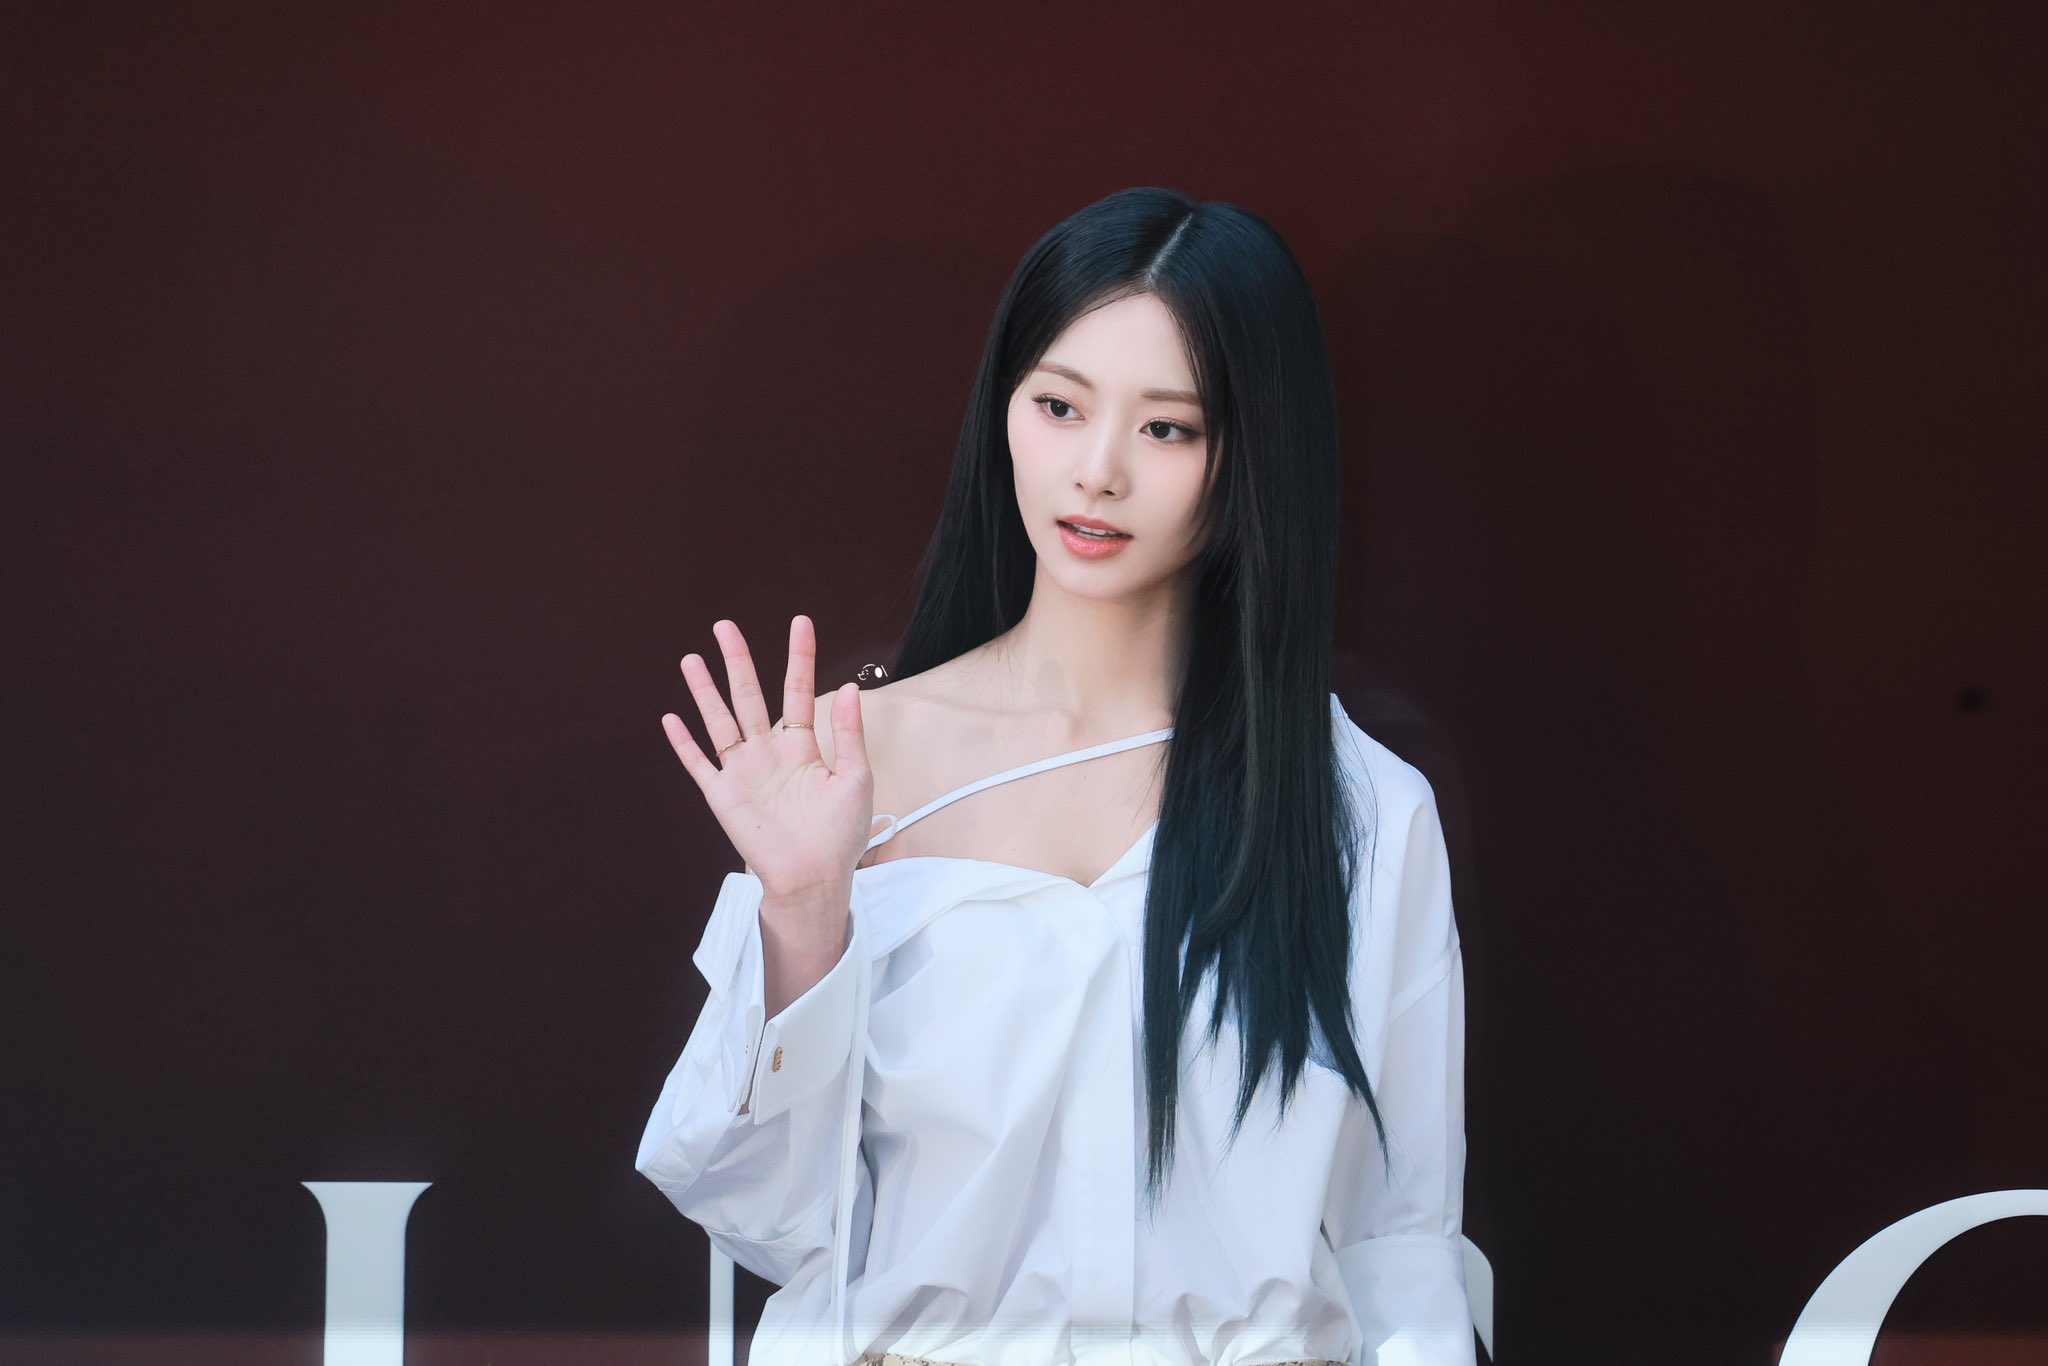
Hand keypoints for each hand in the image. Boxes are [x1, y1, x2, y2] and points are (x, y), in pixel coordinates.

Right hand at [661, 615, 873, 921]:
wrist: (814, 877)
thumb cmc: (840, 835)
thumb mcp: (855, 777)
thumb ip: (849, 733)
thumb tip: (848, 688)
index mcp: (802, 747)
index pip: (798, 691)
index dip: (800, 657)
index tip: (800, 623)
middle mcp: (769, 753)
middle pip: (749, 696)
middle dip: (738, 661)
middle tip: (725, 626)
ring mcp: (744, 772)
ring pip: (719, 720)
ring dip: (705, 691)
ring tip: (692, 659)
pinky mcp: (723, 795)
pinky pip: (699, 764)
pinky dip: (684, 743)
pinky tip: (671, 718)